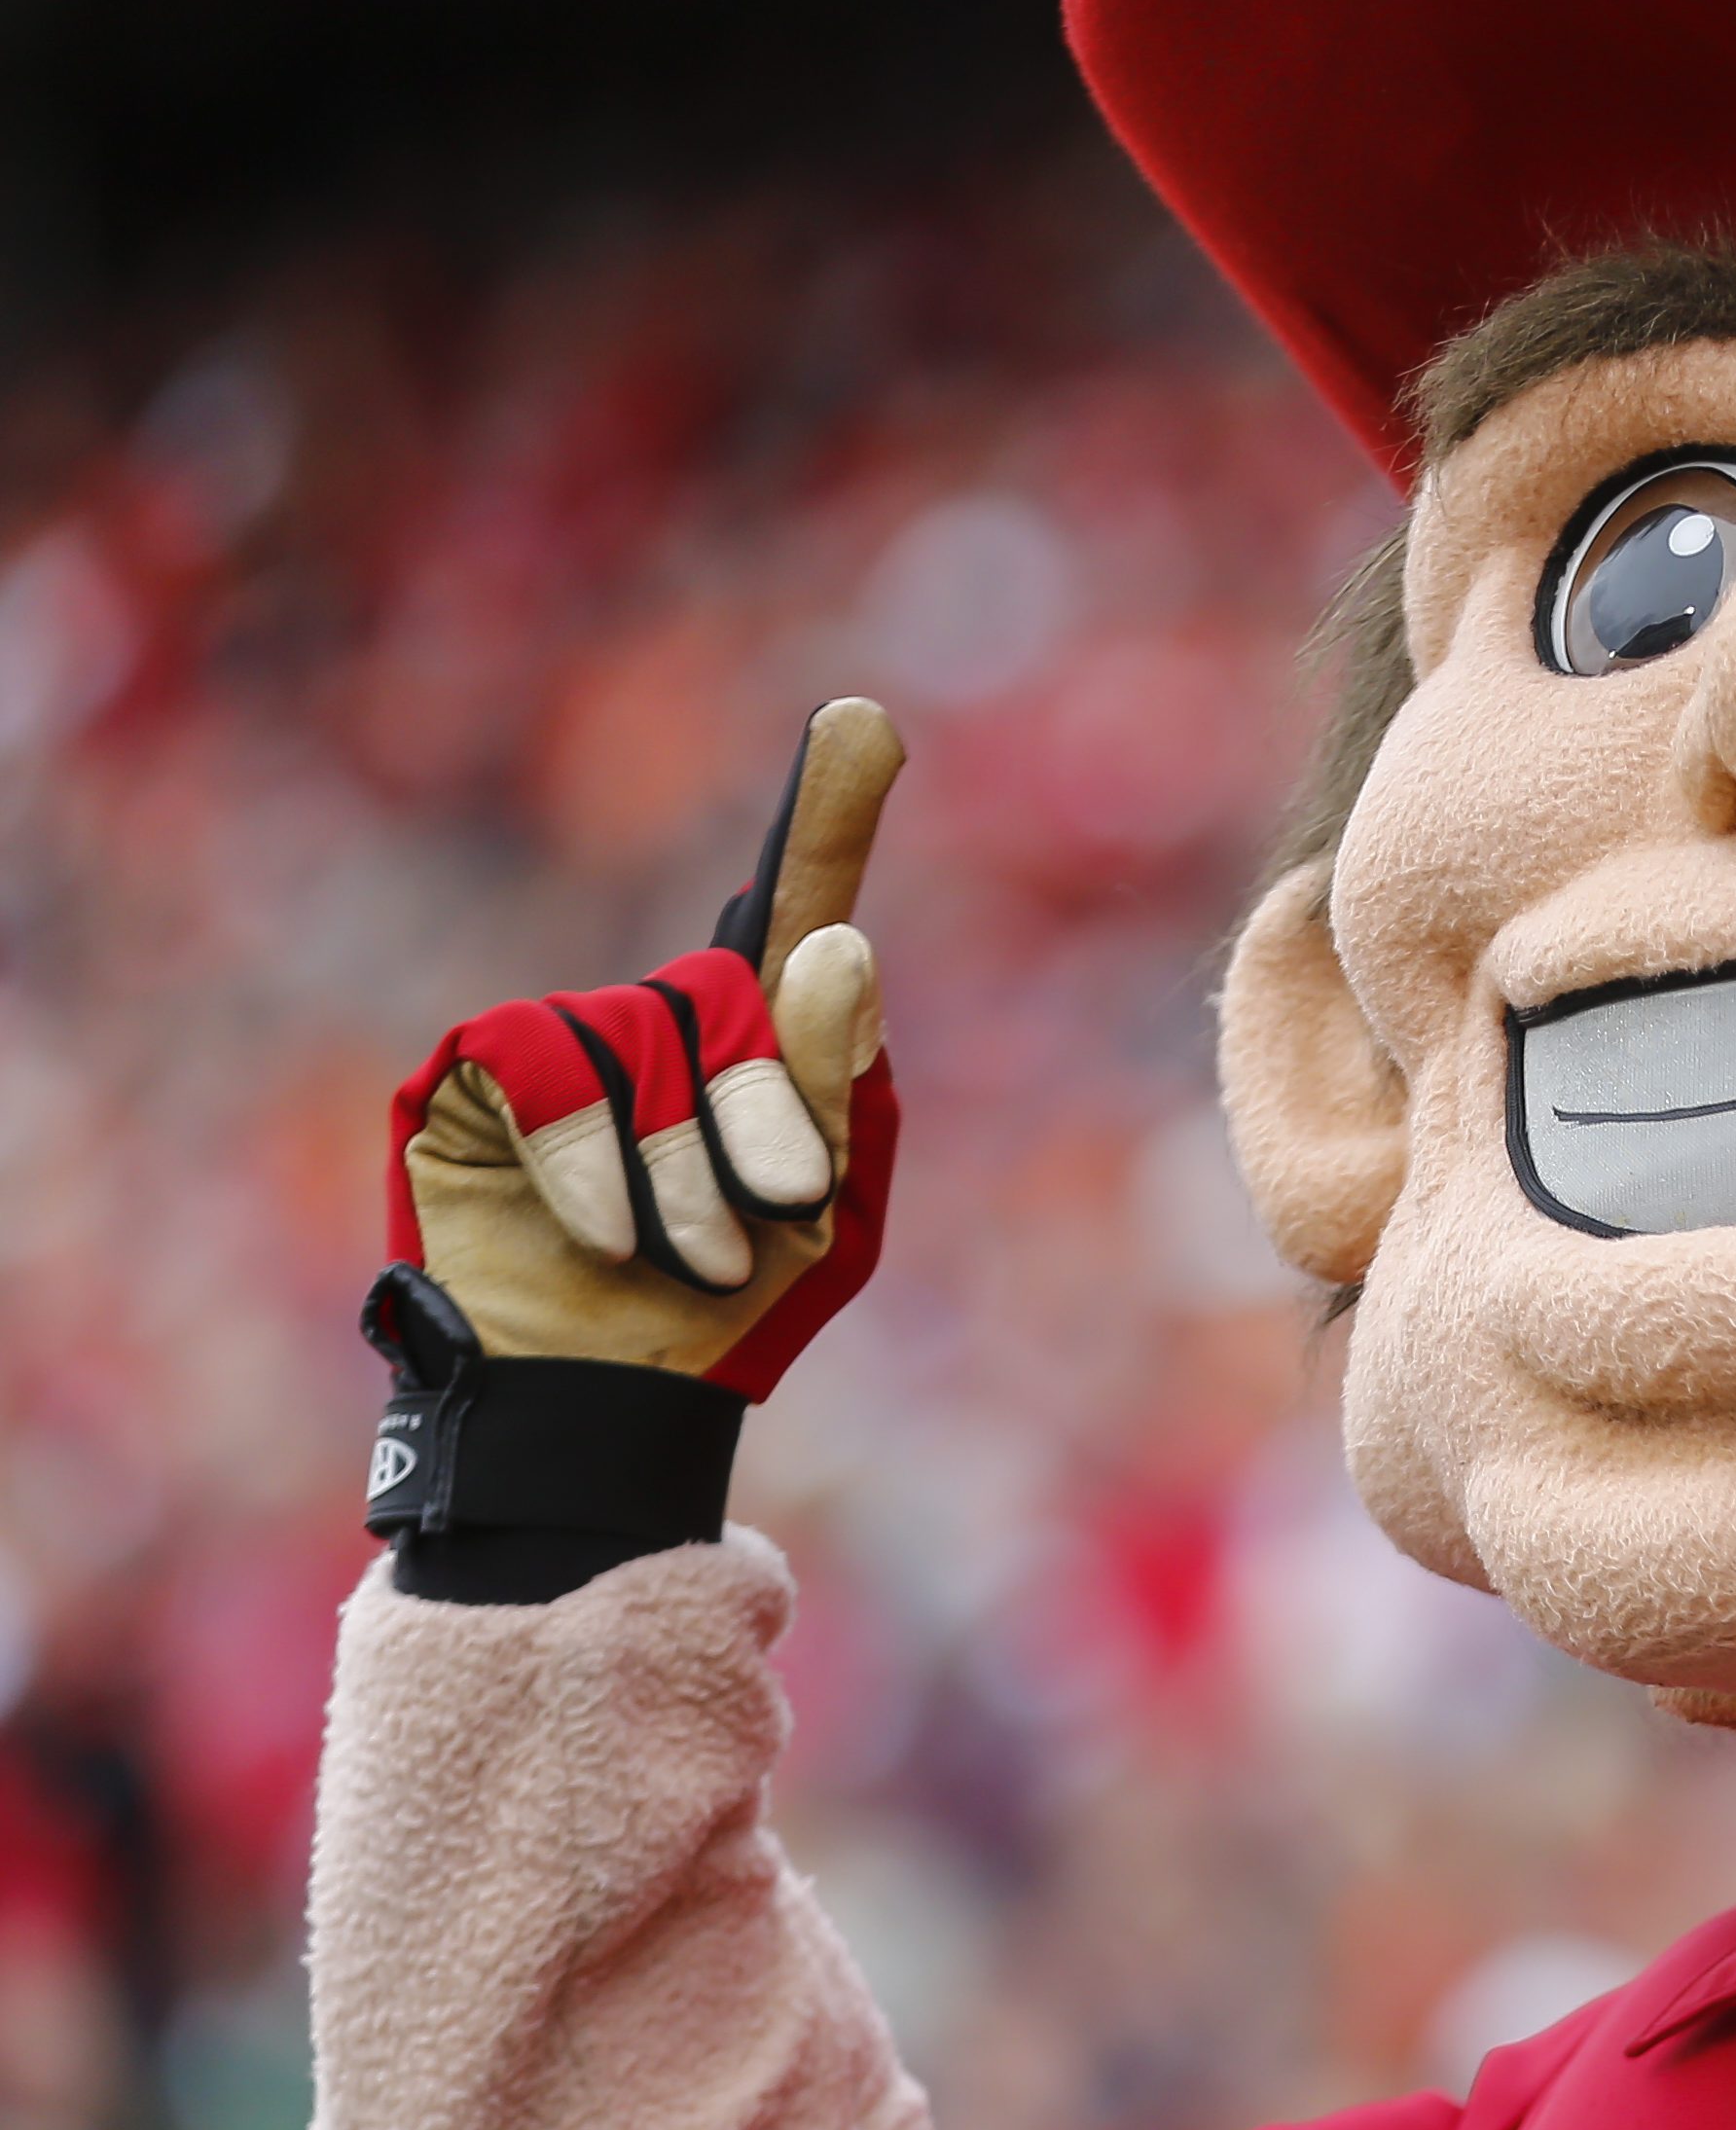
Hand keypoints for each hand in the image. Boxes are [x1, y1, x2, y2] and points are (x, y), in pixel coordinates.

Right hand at [382, 699, 905, 1401]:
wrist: (608, 1409)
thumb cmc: (732, 1310)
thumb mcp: (829, 1217)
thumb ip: (841, 1088)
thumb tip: (835, 948)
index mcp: (768, 1039)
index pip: (800, 903)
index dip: (830, 810)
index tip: (864, 719)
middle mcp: (669, 1015)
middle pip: (737, 990)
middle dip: (767, 1112)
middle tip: (770, 1212)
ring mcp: (568, 1036)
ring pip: (647, 1034)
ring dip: (681, 1167)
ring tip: (691, 1253)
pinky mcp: (476, 1069)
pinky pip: (551, 1065)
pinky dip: (593, 1157)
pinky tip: (604, 1231)